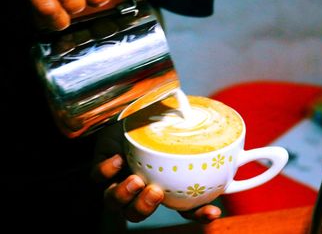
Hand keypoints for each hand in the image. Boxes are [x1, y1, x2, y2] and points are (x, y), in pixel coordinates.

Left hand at [91, 123, 221, 223]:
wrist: (128, 111)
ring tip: (136, 179)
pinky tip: (118, 159)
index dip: (198, 213)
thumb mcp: (177, 124)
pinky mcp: (101, 166)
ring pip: (114, 202)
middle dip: (145, 207)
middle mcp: (138, 186)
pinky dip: (107, 171)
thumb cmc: (156, 120)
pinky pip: (98, 177)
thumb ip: (193, 128)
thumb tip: (220, 124)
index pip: (182, 207)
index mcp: (162, 184)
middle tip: (156, 191)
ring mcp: (117, 178)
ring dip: (125, 196)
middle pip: (137, 212)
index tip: (213, 211)